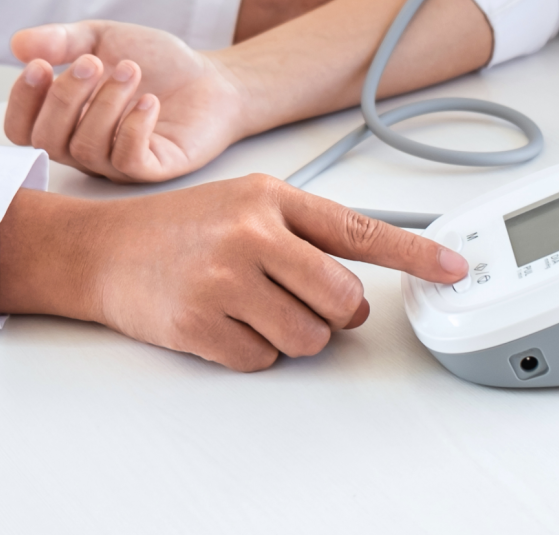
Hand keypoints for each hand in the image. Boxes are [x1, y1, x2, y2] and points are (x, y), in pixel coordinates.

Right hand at [0, 176, 469, 371]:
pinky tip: (223, 321)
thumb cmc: (179, 227)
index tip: (454, 269)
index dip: (415, 254)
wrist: (103, 250)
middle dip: (337, 312)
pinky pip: (263, 360)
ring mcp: (224, 281)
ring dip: (292, 334)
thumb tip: (362, 274)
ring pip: (308, 338)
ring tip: (252, 306)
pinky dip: (252, 350)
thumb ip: (303, 229)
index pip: (359, 231)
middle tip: (307, 301)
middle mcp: (250, 235)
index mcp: (269, 198)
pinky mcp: (201, 325)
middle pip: (343, 299)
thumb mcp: (244, 202)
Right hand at [5, 20, 247, 181]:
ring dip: (105, 102)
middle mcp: (84, 149)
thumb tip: (18, 45)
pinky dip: (133, 127)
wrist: (213, 78)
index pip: (21, 130)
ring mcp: (116, 164)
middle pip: (47, 141)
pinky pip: (127, 160)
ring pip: (87, 147)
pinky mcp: (152, 170)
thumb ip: (62, 41)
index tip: (40, 65)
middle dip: (64, 97)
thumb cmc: (156, 63)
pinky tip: (149, 100)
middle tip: (91, 63)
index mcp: (65, 122)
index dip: (22, 102)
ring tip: (131, 69)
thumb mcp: (102, 39)